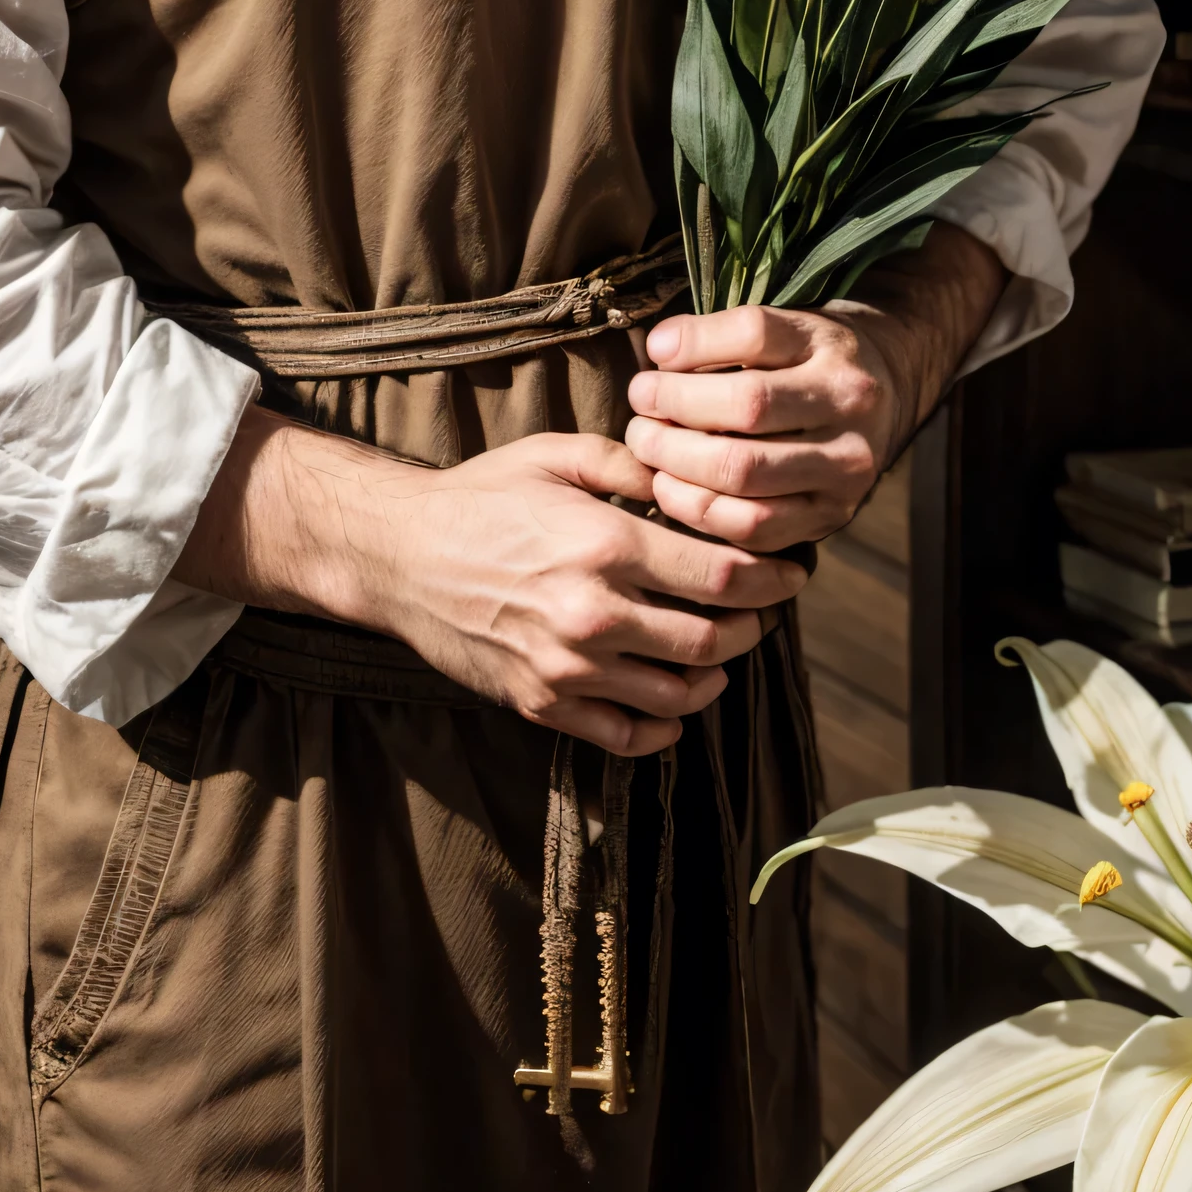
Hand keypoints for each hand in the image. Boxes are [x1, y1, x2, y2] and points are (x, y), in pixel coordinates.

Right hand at [370, 430, 809, 751]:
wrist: (399, 555)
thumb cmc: (481, 496)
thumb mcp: (557, 455)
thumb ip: (633, 465)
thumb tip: (696, 479)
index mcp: (605, 545)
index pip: (726, 577)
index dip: (775, 578)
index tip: (793, 571)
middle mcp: (593, 614)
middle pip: (715, 641)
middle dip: (754, 626)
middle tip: (762, 608)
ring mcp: (568, 669)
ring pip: (681, 696)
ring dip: (715, 674)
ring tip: (720, 648)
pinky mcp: (543, 705)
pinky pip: (629, 736)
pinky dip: (666, 726)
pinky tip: (673, 696)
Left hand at [623, 223, 1007, 554]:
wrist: (883, 397)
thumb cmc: (806, 359)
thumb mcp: (777, 326)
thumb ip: (719, 335)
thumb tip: (659, 351)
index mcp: (829, 343)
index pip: (754, 334)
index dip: (693, 344)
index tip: (654, 354)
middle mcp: (849, 403)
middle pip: (747, 408)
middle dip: (675, 409)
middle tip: (640, 409)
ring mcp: (846, 466)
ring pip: (745, 473)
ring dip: (677, 464)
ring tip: (648, 448)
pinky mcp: (832, 516)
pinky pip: (755, 527)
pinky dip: (699, 512)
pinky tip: (671, 490)